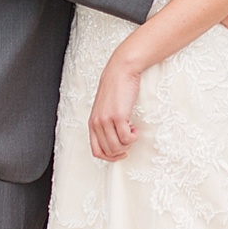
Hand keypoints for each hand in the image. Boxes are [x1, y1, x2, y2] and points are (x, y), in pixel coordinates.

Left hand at [89, 46, 143, 162]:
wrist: (120, 71)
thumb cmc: (115, 89)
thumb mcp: (104, 108)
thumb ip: (105, 123)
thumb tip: (114, 140)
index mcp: (92, 123)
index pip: (96, 151)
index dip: (110, 157)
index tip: (121, 152)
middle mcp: (97, 124)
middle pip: (109, 151)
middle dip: (122, 150)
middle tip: (129, 140)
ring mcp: (106, 121)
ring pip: (117, 147)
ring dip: (128, 144)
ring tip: (132, 132)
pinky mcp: (118, 116)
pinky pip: (126, 138)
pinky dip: (133, 137)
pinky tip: (135, 128)